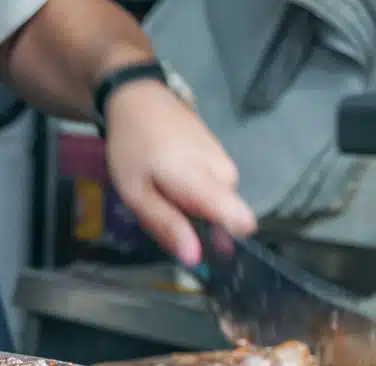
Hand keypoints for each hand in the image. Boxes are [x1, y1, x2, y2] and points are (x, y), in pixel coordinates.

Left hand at [103, 80, 256, 265]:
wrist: (139, 98)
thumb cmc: (133, 146)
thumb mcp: (137, 193)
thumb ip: (167, 225)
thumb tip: (194, 258)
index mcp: (205, 182)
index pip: (243, 222)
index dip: (225, 243)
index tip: (199, 248)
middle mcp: (226, 173)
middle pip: (223, 219)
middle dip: (194, 224)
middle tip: (160, 208)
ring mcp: (226, 162)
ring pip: (218, 204)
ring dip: (191, 207)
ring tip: (162, 191)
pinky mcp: (222, 156)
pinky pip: (215, 188)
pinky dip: (194, 191)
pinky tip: (172, 179)